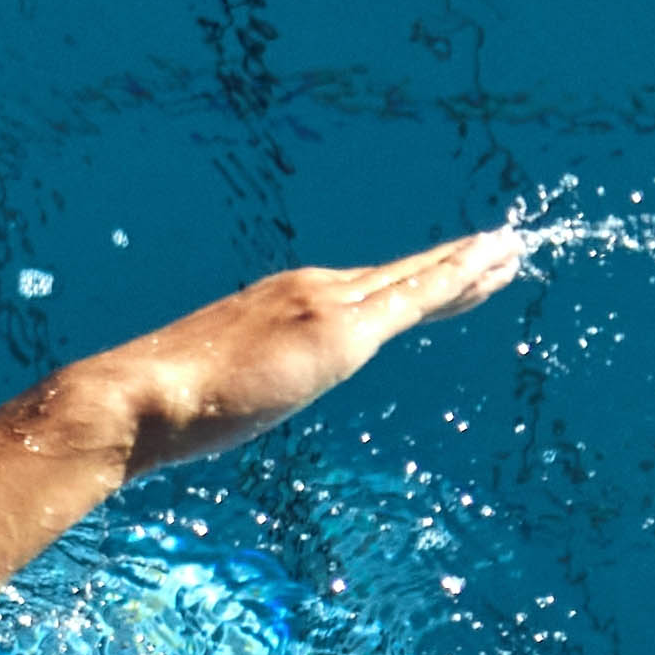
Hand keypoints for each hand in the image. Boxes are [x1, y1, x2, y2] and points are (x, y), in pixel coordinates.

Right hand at [83, 220, 539, 469]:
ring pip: (415, 279)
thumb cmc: (162, 408)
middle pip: (398, 276)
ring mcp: (325, 302)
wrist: (141, 396)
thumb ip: (244, 387)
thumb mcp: (216, 392)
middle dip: (453, 263)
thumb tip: (236, 406)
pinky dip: (458, 279)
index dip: (410, 280)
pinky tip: (492, 266)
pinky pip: (415, 298)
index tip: (446, 273)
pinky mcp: (340, 329)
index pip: (363, 290)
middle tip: (502, 246)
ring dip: (468, 265)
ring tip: (512, 250)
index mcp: (280, 303)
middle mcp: (309, 288)